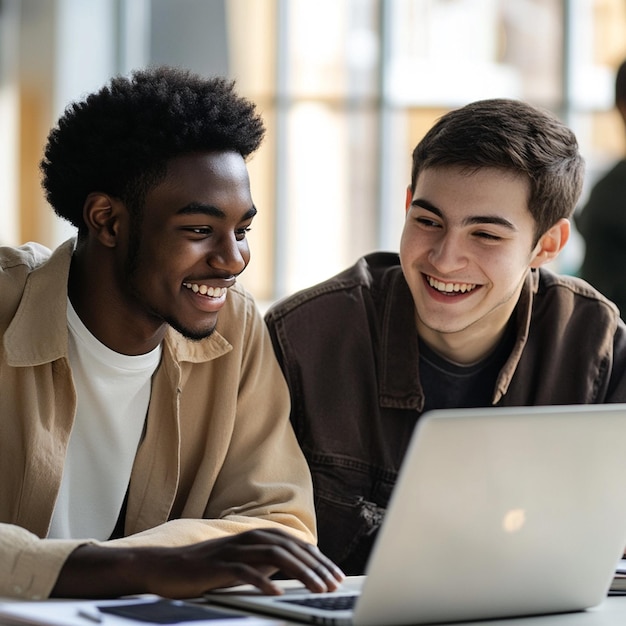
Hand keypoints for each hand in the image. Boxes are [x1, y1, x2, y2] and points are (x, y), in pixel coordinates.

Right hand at [53, 528, 344, 598]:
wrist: (165, 566)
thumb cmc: (206, 568)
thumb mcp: (241, 564)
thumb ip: (265, 563)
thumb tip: (294, 571)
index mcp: (255, 537)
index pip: (294, 545)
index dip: (317, 559)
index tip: (335, 576)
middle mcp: (246, 539)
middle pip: (289, 548)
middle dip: (315, 566)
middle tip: (334, 584)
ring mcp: (231, 551)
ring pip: (272, 556)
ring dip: (297, 571)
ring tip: (315, 588)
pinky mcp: (215, 565)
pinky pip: (242, 571)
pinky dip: (260, 581)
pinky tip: (275, 593)